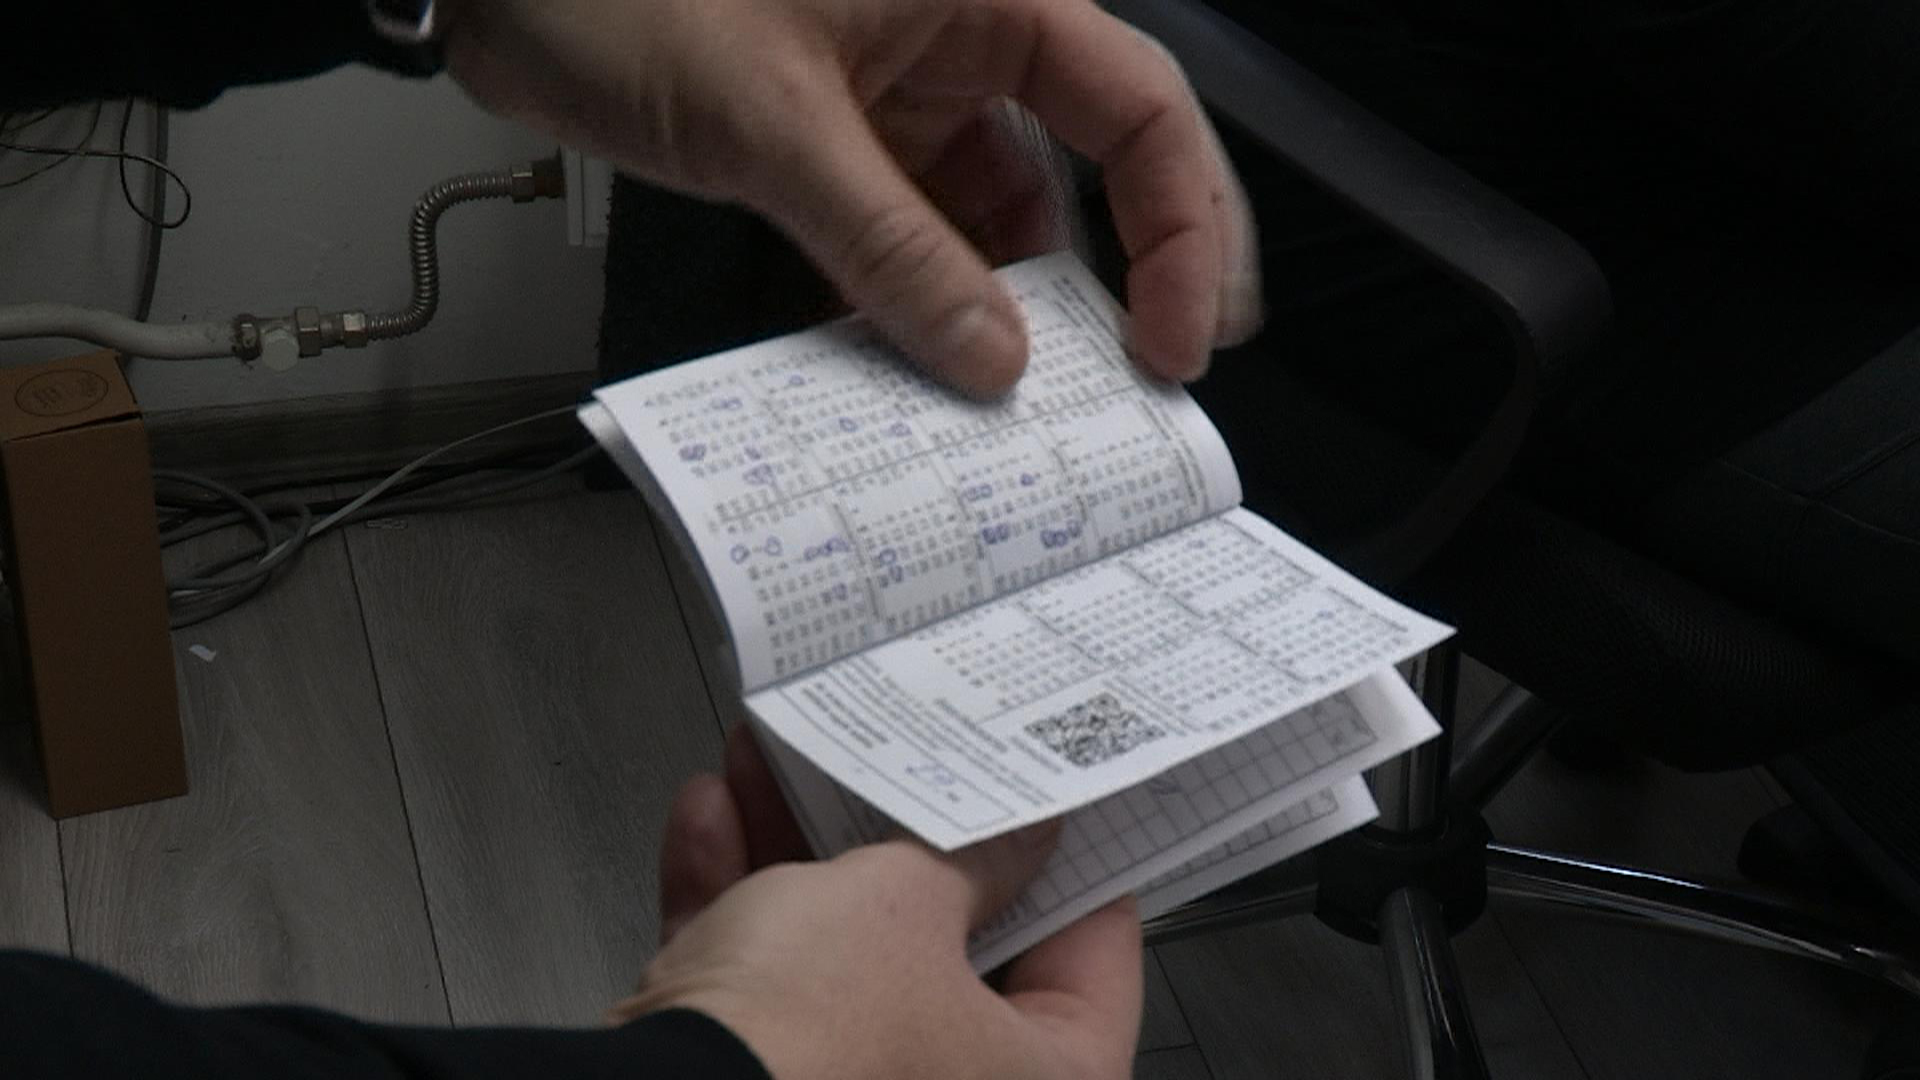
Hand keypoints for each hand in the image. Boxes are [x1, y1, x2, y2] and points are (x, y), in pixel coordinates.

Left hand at [440, 0, 1260, 395]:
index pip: (1139, 112)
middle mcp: (961, 45)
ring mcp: (901, 101)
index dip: (1182, 230)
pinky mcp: (840, 147)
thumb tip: (988, 358)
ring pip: (997, 221)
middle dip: (1121, 282)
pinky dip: (918, 305)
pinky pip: (912, 239)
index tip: (1175, 338)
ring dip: (1006, 312)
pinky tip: (921, 373)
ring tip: (1018, 407)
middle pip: (1090, 172)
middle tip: (1139, 387)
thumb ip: (887, 246)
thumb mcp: (770, 122)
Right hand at [618, 726, 1143, 1079]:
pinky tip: (708, 815)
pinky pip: (764, 986)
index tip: (1053, 786)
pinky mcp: (763, 1079)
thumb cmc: (808, 1038)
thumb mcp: (905, 903)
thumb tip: (1020, 833)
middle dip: (899, 834)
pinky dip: (733, 902)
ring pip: (845, 953)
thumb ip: (967, 854)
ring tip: (780, 759)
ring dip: (797, 848)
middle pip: (954, 943)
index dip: (1071, 854)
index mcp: (1044, 1078)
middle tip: (904, 752)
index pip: (1094, 950)